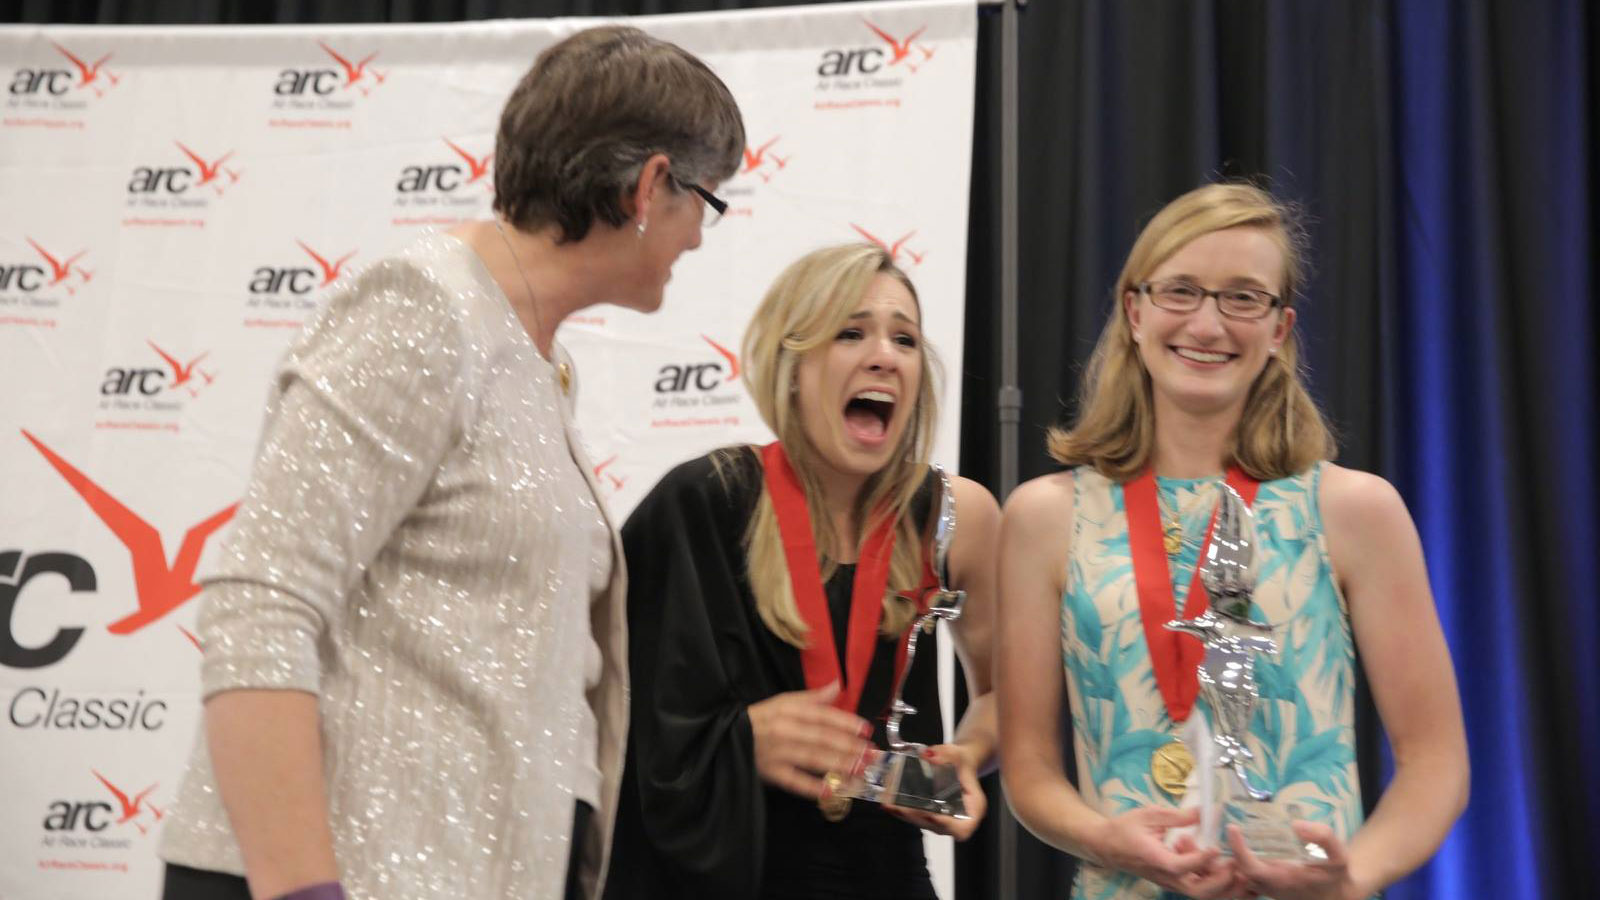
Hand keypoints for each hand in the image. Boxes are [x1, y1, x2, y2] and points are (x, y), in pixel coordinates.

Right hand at [747, 681, 870, 800]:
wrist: (727, 738)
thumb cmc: (761, 719)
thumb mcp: (783, 701)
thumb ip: (813, 697)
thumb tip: (838, 684)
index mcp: (789, 710)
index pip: (821, 716)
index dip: (845, 722)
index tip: (866, 730)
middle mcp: (785, 730)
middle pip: (821, 738)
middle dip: (849, 746)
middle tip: (872, 754)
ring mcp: (778, 753)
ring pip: (813, 759)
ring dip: (839, 765)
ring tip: (862, 770)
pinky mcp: (772, 773)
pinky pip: (795, 781)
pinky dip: (813, 787)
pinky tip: (832, 790)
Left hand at [882, 744, 986, 839]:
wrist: (957, 765)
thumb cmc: (962, 763)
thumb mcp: (957, 755)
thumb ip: (946, 756)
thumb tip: (929, 756)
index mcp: (972, 810)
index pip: (962, 828)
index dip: (948, 825)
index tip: (934, 816)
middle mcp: (957, 820)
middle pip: (937, 827)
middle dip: (918, 817)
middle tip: (902, 807)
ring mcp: (941, 821)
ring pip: (923, 823)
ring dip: (905, 815)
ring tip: (890, 804)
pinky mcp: (928, 816)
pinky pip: (914, 817)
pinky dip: (901, 811)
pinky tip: (888, 803)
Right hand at [1092, 806, 1237, 898]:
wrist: (1106, 845)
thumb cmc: (1125, 828)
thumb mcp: (1149, 815)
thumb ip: (1177, 816)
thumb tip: (1204, 811)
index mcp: (1155, 859)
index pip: (1181, 866)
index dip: (1201, 859)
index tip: (1216, 846)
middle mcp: (1164, 876)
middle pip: (1197, 891)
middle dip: (1220, 881)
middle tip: (1233, 864)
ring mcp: (1168, 882)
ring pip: (1198, 892)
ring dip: (1217, 880)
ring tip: (1229, 862)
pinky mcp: (1172, 881)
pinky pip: (1194, 886)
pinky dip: (1208, 876)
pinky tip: (1209, 856)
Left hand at [1228, 820, 1356, 899]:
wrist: (1337, 893)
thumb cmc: (1335, 874)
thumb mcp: (1339, 856)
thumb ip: (1323, 837)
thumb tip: (1296, 825)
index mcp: (1283, 880)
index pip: (1251, 868)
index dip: (1239, 849)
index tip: (1233, 827)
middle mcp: (1269, 886)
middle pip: (1238, 869)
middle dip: (1230, 848)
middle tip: (1229, 824)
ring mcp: (1265, 886)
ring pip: (1239, 872)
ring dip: (1231, 853)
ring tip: (1228, 829)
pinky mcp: (1265, 884)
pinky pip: (1244, 872)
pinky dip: (1237, 857)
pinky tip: (1238, 839)